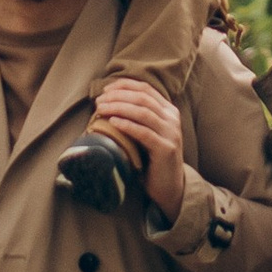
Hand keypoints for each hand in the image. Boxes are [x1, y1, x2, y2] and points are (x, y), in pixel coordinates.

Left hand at [93, 76, 183, 221]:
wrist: (169, 186)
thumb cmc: (152, 159)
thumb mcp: (147, 133)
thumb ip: (137, 117)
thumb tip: (107, 102)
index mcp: (168, 111)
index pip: (146, 89)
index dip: (124, 85)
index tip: (105, 88)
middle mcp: (172, 118)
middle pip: (142, 98)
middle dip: (118, 96)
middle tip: (99, 101)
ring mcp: (171, 133)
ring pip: (143, 112)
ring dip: (119, 107)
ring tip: (101, 109)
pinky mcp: (166, 149)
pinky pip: (144, 133)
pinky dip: (127, 125)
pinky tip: (113, 122)